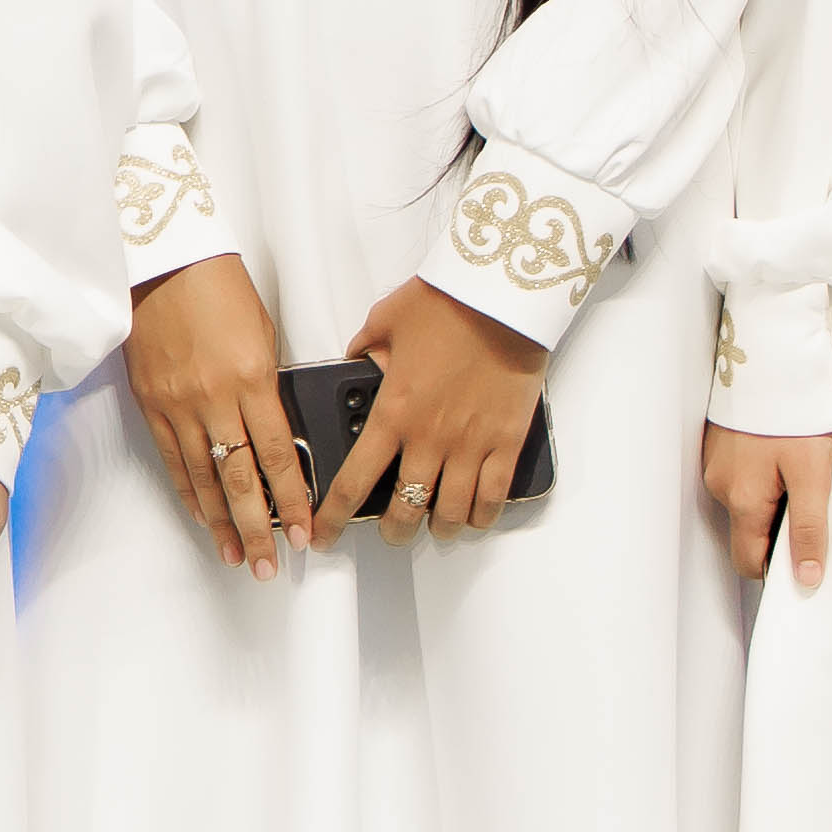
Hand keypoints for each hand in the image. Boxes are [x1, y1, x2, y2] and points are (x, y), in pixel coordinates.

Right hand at [123, 251, 296, 566]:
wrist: (162, 262)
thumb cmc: (218, 288)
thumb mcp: (262, 335)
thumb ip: (269, 387)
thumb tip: (277, 431)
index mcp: (251, 378)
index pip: (278, 456)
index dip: (294, 502)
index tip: (306, 533)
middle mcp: (214, 398)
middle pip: (241, 479)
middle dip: (259, 528)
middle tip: (271, 565)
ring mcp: (178, 404)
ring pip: (204, 478)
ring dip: (223, 522)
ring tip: (236, 555)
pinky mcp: (151, 403)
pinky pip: (172, 459)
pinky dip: (189, 492)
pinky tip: (202, 516)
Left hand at [312, 273, 548, 540]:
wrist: (502, 297)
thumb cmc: (447, 303)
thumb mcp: (386, 319)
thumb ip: (366, 347)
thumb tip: (357, 357)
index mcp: (392, 413)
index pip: (353, 482)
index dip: (335, 518)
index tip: (325, 534)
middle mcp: (429, 439)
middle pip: (404, 510)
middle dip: (393, 531)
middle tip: (390, 531)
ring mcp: (470, 445)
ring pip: (450, 513)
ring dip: (439, 528)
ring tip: (434, 526)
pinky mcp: (506, 441)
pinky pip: (493, 496)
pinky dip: (481, 515)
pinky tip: (474, 516)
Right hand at [702, 424, 831, 588]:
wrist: (771, 355)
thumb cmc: (795, 412)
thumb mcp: (812, 474)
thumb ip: (808, 528)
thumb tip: (807, 578)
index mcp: (741, 500)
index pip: (749, 561)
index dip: (776, 567)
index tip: (803, 553)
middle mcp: (719, 486)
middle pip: (747, 531)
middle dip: (776, 526)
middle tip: (809, 498)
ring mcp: (714, 463)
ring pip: (743, 501)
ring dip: (770, 496)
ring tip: (797, 465)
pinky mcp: (717, 443)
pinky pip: (737, 474)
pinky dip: (759, 472)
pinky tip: (778, 448)